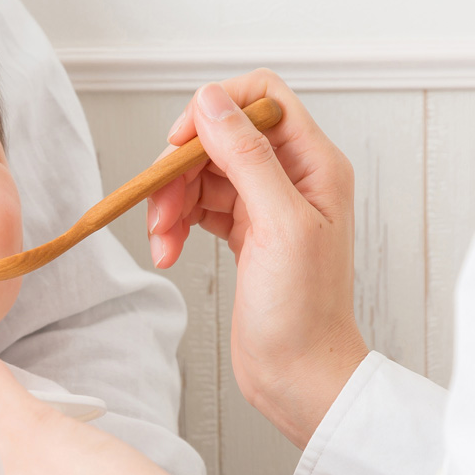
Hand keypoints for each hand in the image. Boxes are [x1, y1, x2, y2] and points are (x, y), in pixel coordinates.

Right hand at [147, 69, 367, 448]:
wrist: (300, 376)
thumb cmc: (305, 313)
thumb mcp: (278, 225)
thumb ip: (247, 157)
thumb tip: (211, 102)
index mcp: (314, 163)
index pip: (262, 98)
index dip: (215, 110)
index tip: (180, 143)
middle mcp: (292, 176)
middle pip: (221, 137)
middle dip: (181, 168)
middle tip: (160, 208)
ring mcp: (266, 204)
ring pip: (203, 172)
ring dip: (171, 201)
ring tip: (162, 241)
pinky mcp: (244, 232)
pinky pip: (198, 206)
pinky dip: (176, 224)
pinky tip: (168, 251)